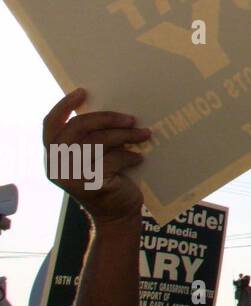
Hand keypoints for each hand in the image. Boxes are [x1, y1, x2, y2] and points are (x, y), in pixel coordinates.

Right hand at [43, 89, 150, 227]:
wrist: (118, 213)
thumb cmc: (109, 179)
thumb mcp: (94, 157)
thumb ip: (91, 138)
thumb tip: (112, 109)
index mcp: (54, 155)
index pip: (50, 124)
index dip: (64, 106)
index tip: (83, 91)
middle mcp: (56, 165)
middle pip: (78, 127)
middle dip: (107, 118)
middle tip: (131, 118)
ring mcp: (71, 176)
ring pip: (99, 141)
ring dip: (126, 135)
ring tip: (144, 134)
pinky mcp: (91, 184)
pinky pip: (113, 158)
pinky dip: (129, 155)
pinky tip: (140, 157)